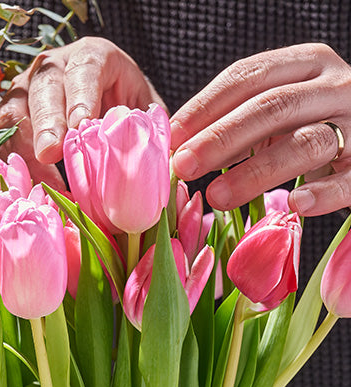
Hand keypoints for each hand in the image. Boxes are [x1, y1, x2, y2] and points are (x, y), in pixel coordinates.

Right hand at [0, 37, 164, 184]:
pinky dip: (13, 163)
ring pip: (15, 113)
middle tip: (50, 154)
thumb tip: (163, 164)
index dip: (81, 96)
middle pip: (43, 90)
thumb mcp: (141, 109)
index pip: (84, 70)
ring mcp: (26, 89)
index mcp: (91, 57)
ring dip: (23, 148)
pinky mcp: (10, 115)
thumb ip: (151, 130)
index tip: (82, 125)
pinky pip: (3, 137)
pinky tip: (25, 186)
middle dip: (46, 123)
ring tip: (36, 181)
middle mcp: (53, 68)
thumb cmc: (121, 105)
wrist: (98, 97)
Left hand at [170, 43, 350, 215]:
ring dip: (256, 171)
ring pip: (306, 143)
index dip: (205, 107)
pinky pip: (349, 179)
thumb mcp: (273, 111)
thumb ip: (233, 120)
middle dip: (221, 138)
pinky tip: (296, 204)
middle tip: (184, 166)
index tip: (171, 138)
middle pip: (272, 107)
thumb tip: (176, 147)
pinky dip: (322, 193)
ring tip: (217, 196)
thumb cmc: (307, 124)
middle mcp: (335, 87)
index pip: (247, 76)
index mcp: (305, 64)